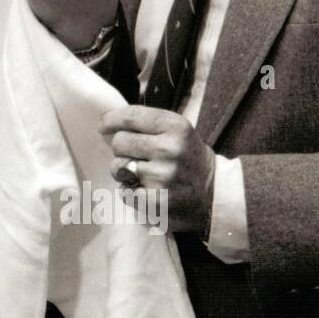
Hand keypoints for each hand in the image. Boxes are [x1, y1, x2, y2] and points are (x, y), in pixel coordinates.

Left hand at [98, 106, 215, 233]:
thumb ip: (146, 124)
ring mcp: (164, 176)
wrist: (215, 193)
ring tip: (142, 174)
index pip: (130, 116)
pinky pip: (124, 191)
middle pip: (119, 142)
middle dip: (122, 149)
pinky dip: (129, 192)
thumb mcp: (176, 131)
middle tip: (136, 155)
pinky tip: (145, 190)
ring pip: (117, 167)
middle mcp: (170, 149)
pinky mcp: (157, 200)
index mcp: (175, 126)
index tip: (104, 126)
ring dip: (124, 172)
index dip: (110, 120)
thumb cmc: (187, 157)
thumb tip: (106, 123)